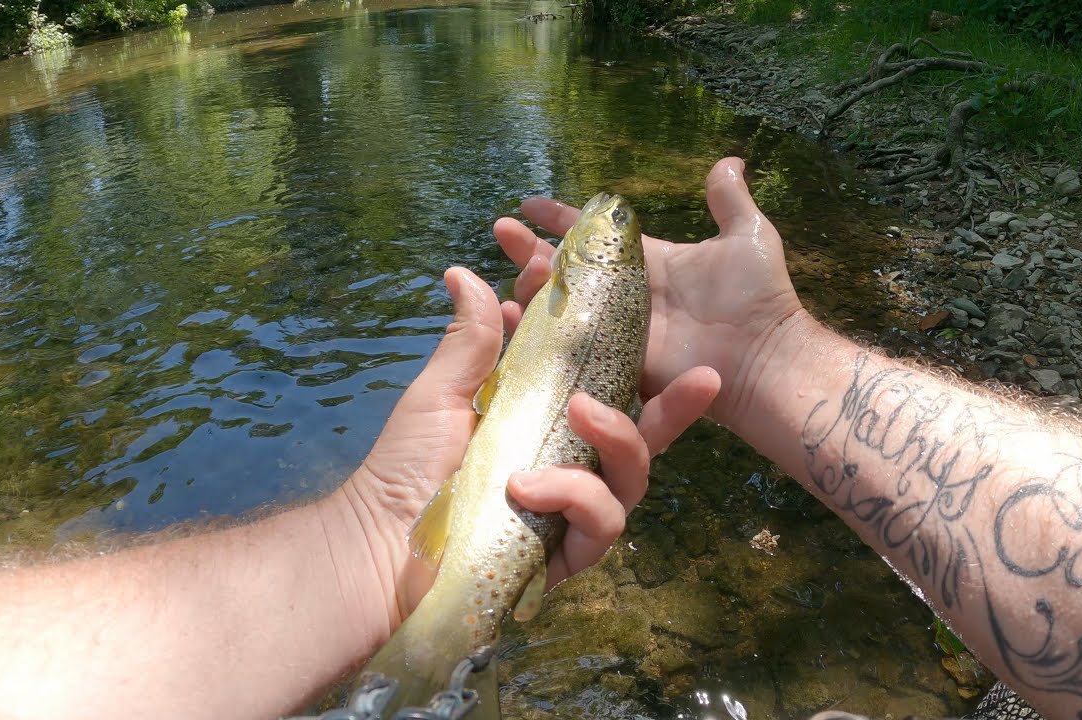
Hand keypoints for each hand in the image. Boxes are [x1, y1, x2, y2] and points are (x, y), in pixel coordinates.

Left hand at [343, 266, 718, 626]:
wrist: (376, 543)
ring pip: (632, 477)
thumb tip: (465, 271)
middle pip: (641, 435)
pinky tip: (527, 488)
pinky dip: (574, 498)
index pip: (604, 386)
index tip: (622, 309)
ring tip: (581, 413)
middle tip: (705, 377)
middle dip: (678, 406)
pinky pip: (602, 525)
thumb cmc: (407, 468)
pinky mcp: (566, 555)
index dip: (621, 350)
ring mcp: (572, 514)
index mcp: (549, 424)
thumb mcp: (442, 392)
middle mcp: (571, 467)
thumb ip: (471, 338)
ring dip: (616, 440)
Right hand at [493, 157, 803, 426]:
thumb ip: (730, 200)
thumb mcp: (747, 235)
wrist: (762, 358)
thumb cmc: (758, 297)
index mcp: (648, 263)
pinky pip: (568, 348)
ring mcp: (617, 330)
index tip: (528, 204)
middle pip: (566, 269)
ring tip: (516, 272)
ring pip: (560, 306)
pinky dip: (536, 334)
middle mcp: (625, 296)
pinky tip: (510, 316)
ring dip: (530, 286)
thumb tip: (730, 160)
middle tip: (501, 231)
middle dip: (530, 250)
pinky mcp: (614, 362)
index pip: (594, 235)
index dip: (561, 218)